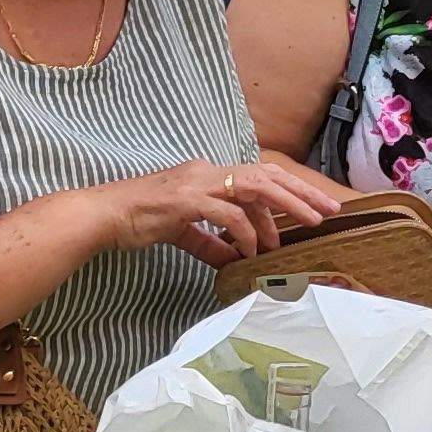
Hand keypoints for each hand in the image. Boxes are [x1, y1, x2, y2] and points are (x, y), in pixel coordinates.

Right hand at [82, 161, 340, 269]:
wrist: (102, 215)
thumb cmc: (136, 219)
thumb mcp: (180, 231)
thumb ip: (208, 243)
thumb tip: (232, 259)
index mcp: (206, 175)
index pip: (256, 176)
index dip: (288, 189)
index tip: (313, 207)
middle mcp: (206, 172)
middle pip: (265, 174)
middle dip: (301, 191)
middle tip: (328, 209)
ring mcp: (197, 184)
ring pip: (254, 186)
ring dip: (286, 204)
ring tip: (310, 222)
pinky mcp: (186, 201)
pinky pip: (228, 214)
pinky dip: (246, 231)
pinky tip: (251, 251)